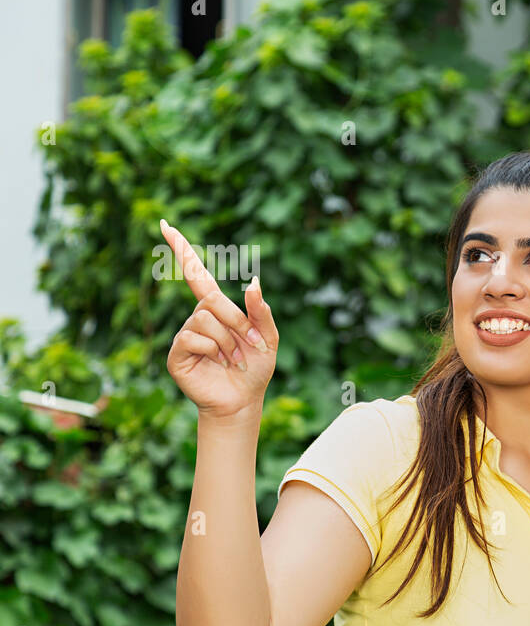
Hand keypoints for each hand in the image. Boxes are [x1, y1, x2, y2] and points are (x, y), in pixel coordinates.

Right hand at [161, 219, 277, 422]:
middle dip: (238, 323)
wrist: (243, 400)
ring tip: (235, 360)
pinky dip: (213, 351)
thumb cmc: (256, 369)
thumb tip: (253, 282)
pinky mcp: (177, 353)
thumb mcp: (268, 338)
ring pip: (204, 320)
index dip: (182, 250)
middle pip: (212, 300)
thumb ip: (261, 311)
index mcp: (218, 309)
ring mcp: (185, 335)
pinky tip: (218, 364)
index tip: (165, 225)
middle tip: (251, 346)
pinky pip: (193, 338)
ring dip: (228, 342)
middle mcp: (198, 318)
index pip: (196, 274)